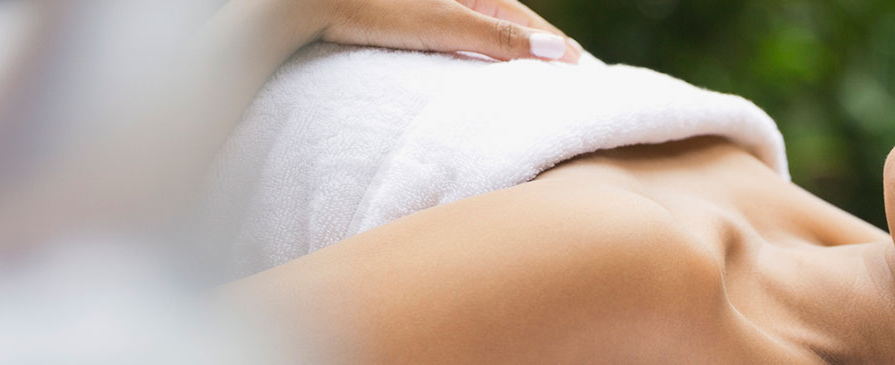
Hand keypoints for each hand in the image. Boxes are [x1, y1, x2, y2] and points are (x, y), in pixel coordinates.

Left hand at [311, 0, 582, 62]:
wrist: (308, 2)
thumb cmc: (372, 7)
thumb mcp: (441, 24)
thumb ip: (499, 37)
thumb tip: (555, 52)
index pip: (533, 28)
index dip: (559, 53)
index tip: (586, 78)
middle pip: (515, 29)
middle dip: (541, 54)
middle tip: (571, 81)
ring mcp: (441, 9)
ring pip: (489, 38)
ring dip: (512, 59)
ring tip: (536, 84)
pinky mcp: (418, 22)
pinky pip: (465, 44)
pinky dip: (483, 59)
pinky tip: (484, 76)